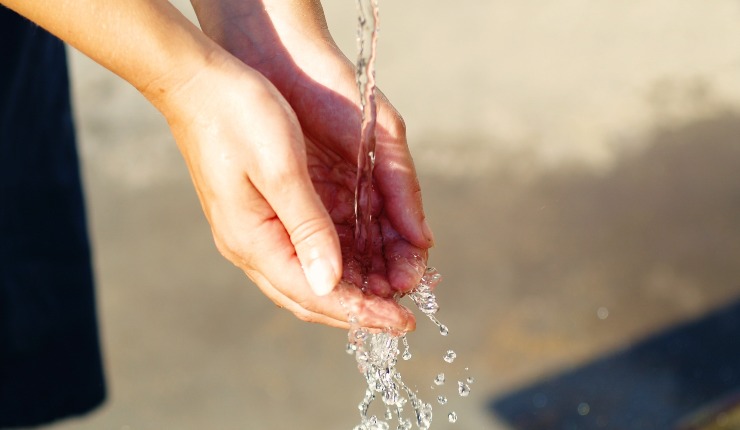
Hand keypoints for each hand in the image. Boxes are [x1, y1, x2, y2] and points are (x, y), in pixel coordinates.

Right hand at [161, 53, 423, 330]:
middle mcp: (250, 245)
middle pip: (310, 296)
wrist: (197, 82)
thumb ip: (308, 228)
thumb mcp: (281, 170)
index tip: (402, 323)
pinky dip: (336, 264)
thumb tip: (330, 283)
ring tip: (390, 293)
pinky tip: (362, 262)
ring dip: (350, 290)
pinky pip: (301, 254)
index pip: (314, 294)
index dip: (361, 312)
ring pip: (306, 278)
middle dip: (358, 310)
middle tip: (402, 318)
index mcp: (253, 240)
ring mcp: (252, 231)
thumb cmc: (238, 116)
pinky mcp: (259, 214)